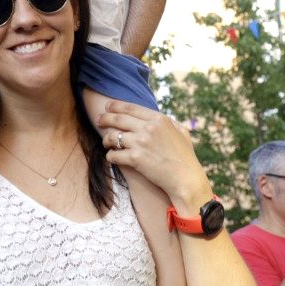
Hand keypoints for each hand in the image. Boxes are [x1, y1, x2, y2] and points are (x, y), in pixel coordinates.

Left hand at [94, 102, 208, 209]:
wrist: (186, 179)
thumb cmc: (185, 157)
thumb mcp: (181, 132)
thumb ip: (168, 122)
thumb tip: (157, 117)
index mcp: (158, 119)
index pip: (131, 108)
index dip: (116, 106)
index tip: (108, 106)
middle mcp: (148, 128)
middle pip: (118, 119)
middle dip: (105, 118)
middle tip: (98, 120)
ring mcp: (140, 142)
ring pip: (112, 136)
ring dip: (106, 139)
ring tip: (106, 142)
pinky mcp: (135, 158)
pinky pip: (113, 154)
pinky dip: (110, 156)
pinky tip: (111, 157)